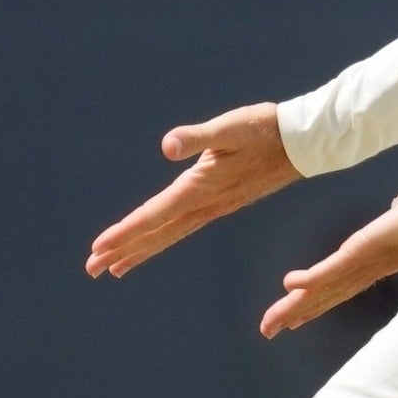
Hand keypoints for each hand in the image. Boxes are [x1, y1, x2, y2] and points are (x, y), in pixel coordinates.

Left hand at [86, 103, 296, 279]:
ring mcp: (216, 206)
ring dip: (141, 250)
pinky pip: (184, 227)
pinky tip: (156, 241)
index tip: (98, 250)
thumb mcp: (230, 128)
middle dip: (123, 252)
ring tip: (114, 267)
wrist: (305, 143)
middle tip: (92, 270)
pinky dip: (163, 238)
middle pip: (157, 234)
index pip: (154, 216)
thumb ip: (197, 137)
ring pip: (170, 234)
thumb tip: (167, 146)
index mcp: (201, 187)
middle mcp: (206, 204)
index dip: (125, 233)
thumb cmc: (266, 129)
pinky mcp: (223, 202)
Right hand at [259, 179, 397, 337]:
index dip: (317, 300)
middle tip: (269, 331)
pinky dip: (310, 279)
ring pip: (324, 289)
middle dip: (296, 313)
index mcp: (378, 260)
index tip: (298, 315)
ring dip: (295, 307)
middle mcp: (370, 267)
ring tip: (271, 324)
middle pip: (326, 295)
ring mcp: (367, 261)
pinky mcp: (366, 250)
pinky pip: (332, 268)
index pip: (341, 285)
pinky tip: (289, 286)